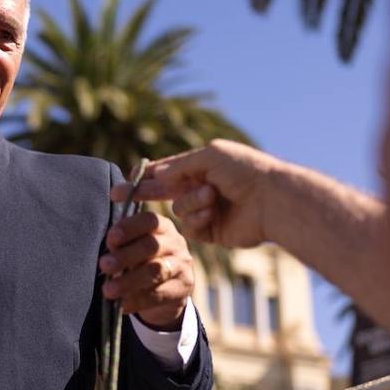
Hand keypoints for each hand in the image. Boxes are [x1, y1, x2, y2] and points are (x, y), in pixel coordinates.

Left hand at [100, 210, 193, 328]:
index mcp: (161, 227)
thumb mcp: (133, 249)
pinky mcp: (183, 288)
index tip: (110, 240)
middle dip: (125, 255)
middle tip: (104, 265)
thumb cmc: (141, 262)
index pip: (149, 221)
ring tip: (109, 290)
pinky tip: (122, 305)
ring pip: (157, 271)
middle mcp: (175, 243)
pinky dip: (137, 300)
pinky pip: (159, 294)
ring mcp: (182, 265)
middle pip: (152, 245)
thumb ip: (121, 246)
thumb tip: (105, 254)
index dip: (129, 228)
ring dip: (129, 281)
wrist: (166, 291)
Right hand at [112, 139, 277, 248]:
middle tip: (117, 195)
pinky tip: (214, 214)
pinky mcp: (211, 231)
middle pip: (162, 192)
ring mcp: (205, 210)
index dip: (143, 177)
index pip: (165, 171)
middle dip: (143, 193)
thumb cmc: (246, 171)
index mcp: (200, 166)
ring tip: (213, 198)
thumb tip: (155, 176)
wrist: (273, 200)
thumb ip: (178, 167)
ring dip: (192, 203)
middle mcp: (200, 187)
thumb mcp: (209, 157)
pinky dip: (199, 219)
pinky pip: (190, 228)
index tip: (121, 184)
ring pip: (178, 211)